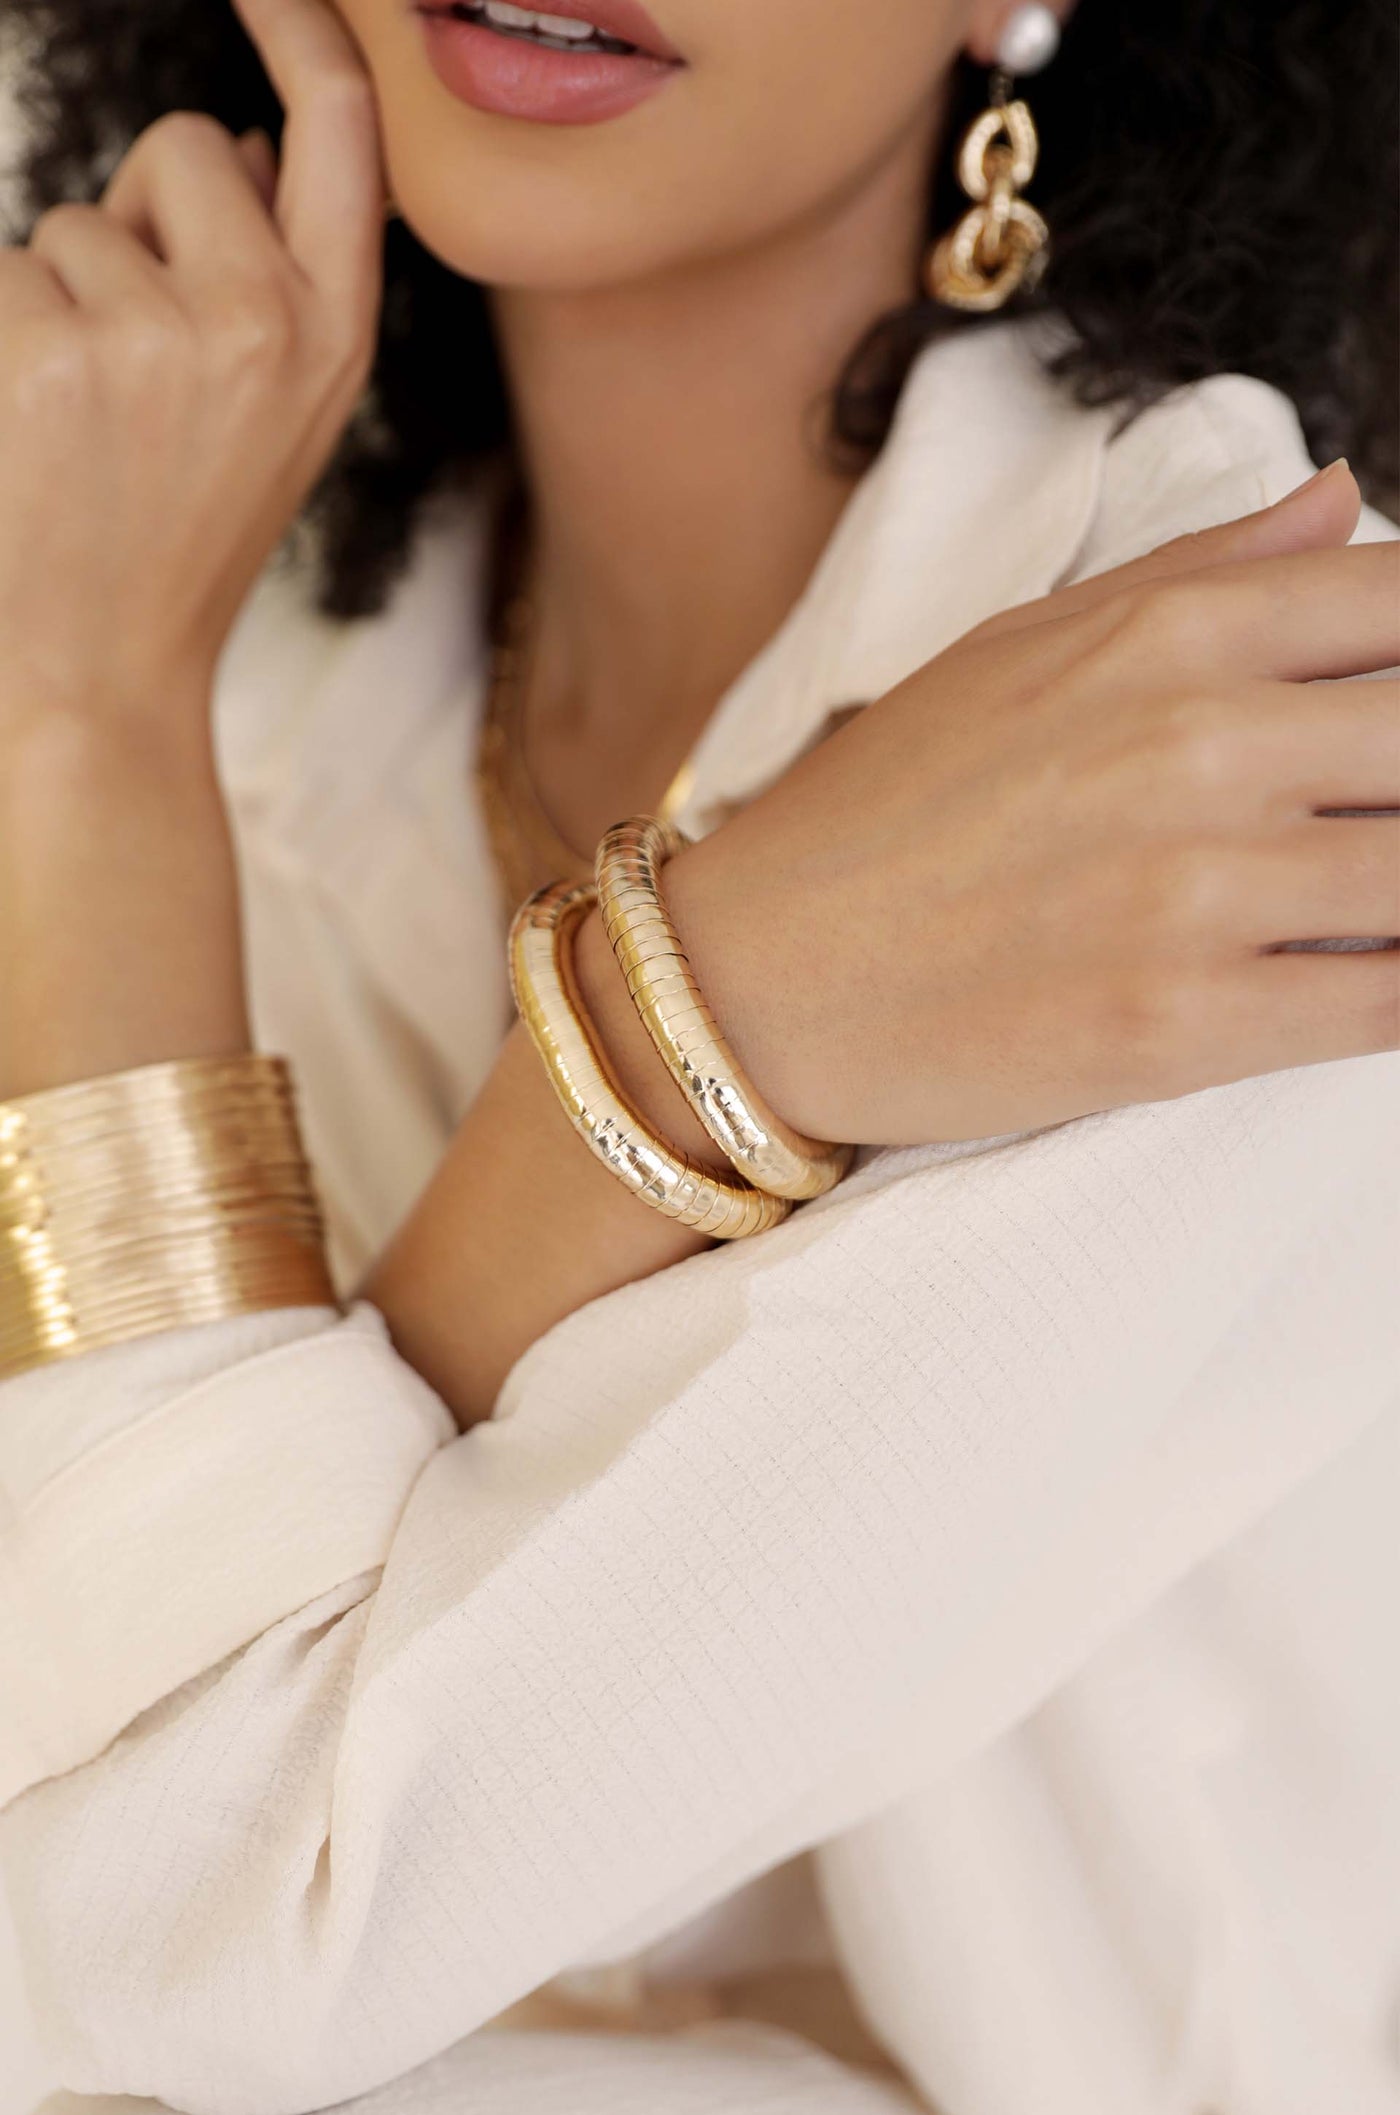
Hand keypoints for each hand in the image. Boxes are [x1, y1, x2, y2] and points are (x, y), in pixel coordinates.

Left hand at [0, 0, 385, 742]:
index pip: (339, 131)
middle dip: (143, 211)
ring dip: (60, 295)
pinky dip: (2, 333)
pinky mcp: (53, 352)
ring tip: (83, 421)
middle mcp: (269, 323)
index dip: (305, 25)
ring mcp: (162, 337)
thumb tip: (240, 148)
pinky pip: (5, 270)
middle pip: (186, 144)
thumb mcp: (279, 415)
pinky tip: (32, 428)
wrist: (101, 670)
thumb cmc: (175, 537)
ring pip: (76, 220)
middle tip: (139, 358)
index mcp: (336, 337)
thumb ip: (275, 279)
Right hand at [661, 466, 1399, 1144]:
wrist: (755, 981)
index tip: (1391, 719)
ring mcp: (1196, 888)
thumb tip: (1340, 501)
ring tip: (1365, 898)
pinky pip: (1393, 1003)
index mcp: (1167, 635)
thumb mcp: (1019, 645)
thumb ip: (1199, 572)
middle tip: (1373, 817)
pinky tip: (1372, 971)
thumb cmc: (884, 810)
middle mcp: (1199, 742)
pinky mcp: (1185, 1025)